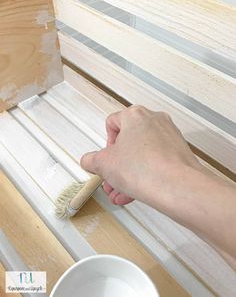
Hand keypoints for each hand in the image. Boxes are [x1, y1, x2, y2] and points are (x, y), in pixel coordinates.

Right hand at [80, 105, 200, 206]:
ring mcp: (169, 136)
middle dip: (117, 165)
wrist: (177, 187)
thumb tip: (89, 161)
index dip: (106, 144)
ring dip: (128, 173)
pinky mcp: (179, 152)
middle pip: (128, 142)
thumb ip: (91, 160)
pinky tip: (135, 193)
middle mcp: (154, 121)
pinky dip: (144, 175)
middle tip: (111, 179)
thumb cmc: (145, 169)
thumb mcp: (104, 165)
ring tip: (121, 192)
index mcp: (135, 115)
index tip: (106, 159)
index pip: (112, 122)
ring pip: (141, 154)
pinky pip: (156, 162)